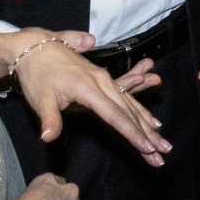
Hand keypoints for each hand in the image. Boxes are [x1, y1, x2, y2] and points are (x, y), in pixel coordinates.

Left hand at [14, 32, 171, 167]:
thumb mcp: (40, 98)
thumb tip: (48, 137)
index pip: (115, 115)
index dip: (131, 133)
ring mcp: (104, 79)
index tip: (146, 148)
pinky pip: (126, 97)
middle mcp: (101, 81)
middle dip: (147, 134)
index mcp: (88, 87)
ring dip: (147, 125)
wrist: (35, 48)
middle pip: (129, 112)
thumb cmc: (37, 75)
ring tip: (163, 142)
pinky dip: (140, 111)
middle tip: (164, 151)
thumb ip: (50, 118)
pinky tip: (152, 122)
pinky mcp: (103, 79)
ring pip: (130, 105)